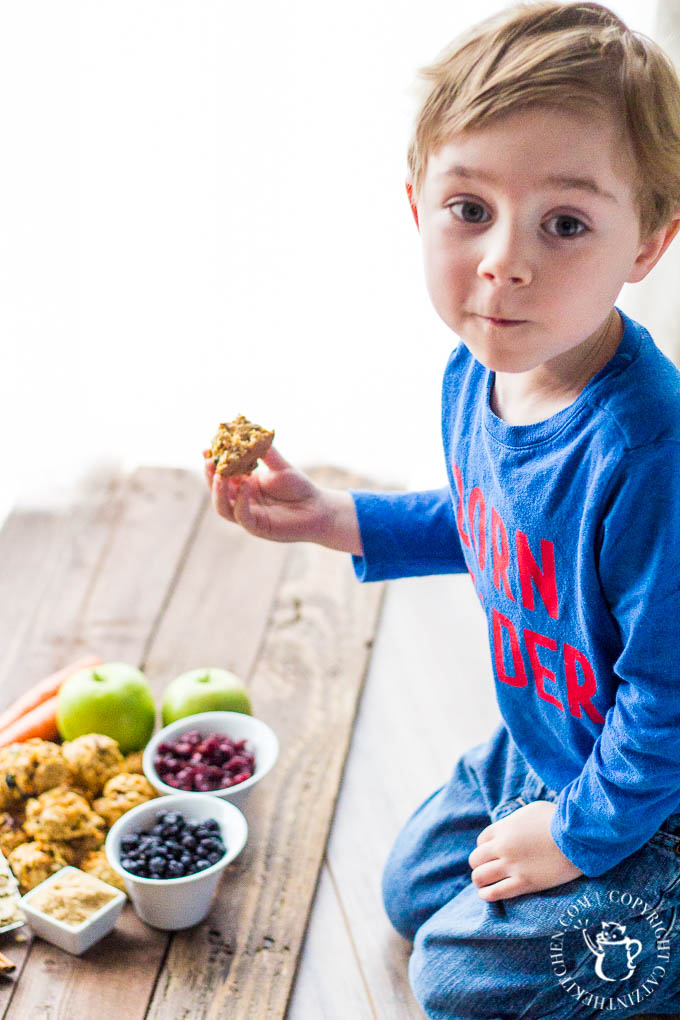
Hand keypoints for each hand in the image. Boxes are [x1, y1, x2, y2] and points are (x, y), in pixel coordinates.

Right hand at [203, 447, 362, 552]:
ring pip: (223, 507)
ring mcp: (247, 516)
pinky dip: (241, 501)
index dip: (212, 463)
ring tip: (221, 474)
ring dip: (219, 491)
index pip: (221, 474)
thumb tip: (249, 432)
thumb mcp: (280, 466)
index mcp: (243, 485)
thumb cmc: (299, 487)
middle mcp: (241, 501)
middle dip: (210, 476)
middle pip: (217, 491)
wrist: (318, 508)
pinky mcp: (257, 528)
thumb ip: (264, 452)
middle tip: (210, 461)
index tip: (206, 449)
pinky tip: (246, 485)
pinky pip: (242, 516)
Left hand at [468, 800, 582, 901]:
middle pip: (476, 859)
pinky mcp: (524, 883)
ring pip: (481, 877)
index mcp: (503, 828)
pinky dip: (487, 895)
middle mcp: (502, 846)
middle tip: (486, 870)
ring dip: (480, 881)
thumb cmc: (558, 820)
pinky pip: (496, 892)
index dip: (483, 848)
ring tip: (483, 884)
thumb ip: (517, 820)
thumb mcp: (531, 810)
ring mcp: (512, 865)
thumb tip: (513, 827)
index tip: (491, 854)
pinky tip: (487, 895)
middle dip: (478, 865)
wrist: (576, 837)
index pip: (480, 841)